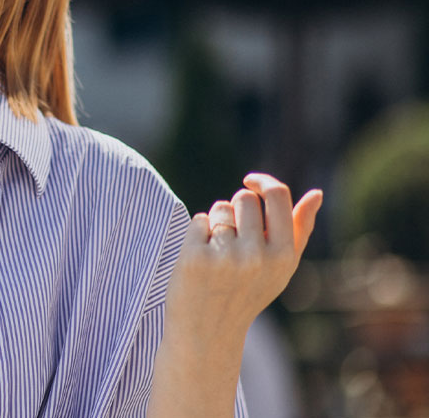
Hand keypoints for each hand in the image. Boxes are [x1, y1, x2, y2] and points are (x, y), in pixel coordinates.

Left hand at [164, 172, 323, 341]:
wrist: (207, 331)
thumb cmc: (246, 293)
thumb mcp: (280, 267)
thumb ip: (299, 229)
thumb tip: (317, 193)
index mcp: (283, 256)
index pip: (277, 195)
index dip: (263, 181)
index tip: (249, 181)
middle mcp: (257, 256)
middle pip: (244, 198)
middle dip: (235, 209)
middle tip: (232, 239)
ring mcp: (226, 257)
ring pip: (219, 209)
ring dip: (216, 222)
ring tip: (217, 252)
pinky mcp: (196, 257)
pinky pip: (198, 221)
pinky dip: (197, 234)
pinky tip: (200, 259)